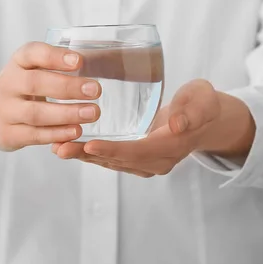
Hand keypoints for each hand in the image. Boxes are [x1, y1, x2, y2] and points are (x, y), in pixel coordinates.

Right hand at [0, 42, 101, 152]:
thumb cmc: (21, 88)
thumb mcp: (31, 70)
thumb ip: (56, 67)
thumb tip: (97, 64)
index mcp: (17, 63)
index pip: (32, 53)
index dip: (54, 56)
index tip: (79, 60)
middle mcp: (7, 84)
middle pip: (35, 83)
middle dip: (67, 87)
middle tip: (95, 90)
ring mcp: (5, 111)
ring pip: (36, 113)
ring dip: (67, 113)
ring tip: (92, 112)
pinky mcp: (8, 134)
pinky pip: (34, 135)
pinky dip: (57, 134)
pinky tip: (77, 130)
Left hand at [52, 79, 253, 177]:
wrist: (205, 119)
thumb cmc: (202, 104)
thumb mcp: (202, 100)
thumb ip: (191, 111)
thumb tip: (178, 125)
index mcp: (173, 145)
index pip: (140, 151)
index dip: (115, 150)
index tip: (90, 144)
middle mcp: (159, 161)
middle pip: (120, 161)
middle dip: (90, 156)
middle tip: (60, 148)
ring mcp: (148, 164)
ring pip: (113, 162)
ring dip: (85, 157)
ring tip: (58, 148)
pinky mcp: (138, 160)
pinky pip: (113, 159)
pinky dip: (92, 154)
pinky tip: (71, 146)